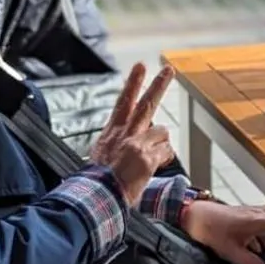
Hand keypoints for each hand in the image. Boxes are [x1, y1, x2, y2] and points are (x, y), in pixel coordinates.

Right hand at [91, 63, 177, 206]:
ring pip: (161, 132)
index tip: (140, 66)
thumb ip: (115, 144)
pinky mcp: (146, 157)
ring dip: (161, 144)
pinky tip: (153, 168)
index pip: (123, 102)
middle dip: (158, 85)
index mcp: (111, 133)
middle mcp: (124, 134)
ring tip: (149, 159)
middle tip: (169, 69)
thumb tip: (126, 144)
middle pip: (146, 103)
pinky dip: (164, 158)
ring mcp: (136, 143)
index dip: (133, 83)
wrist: (96, 196)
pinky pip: (166, 151)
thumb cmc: (97, 182)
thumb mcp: (99, 156)